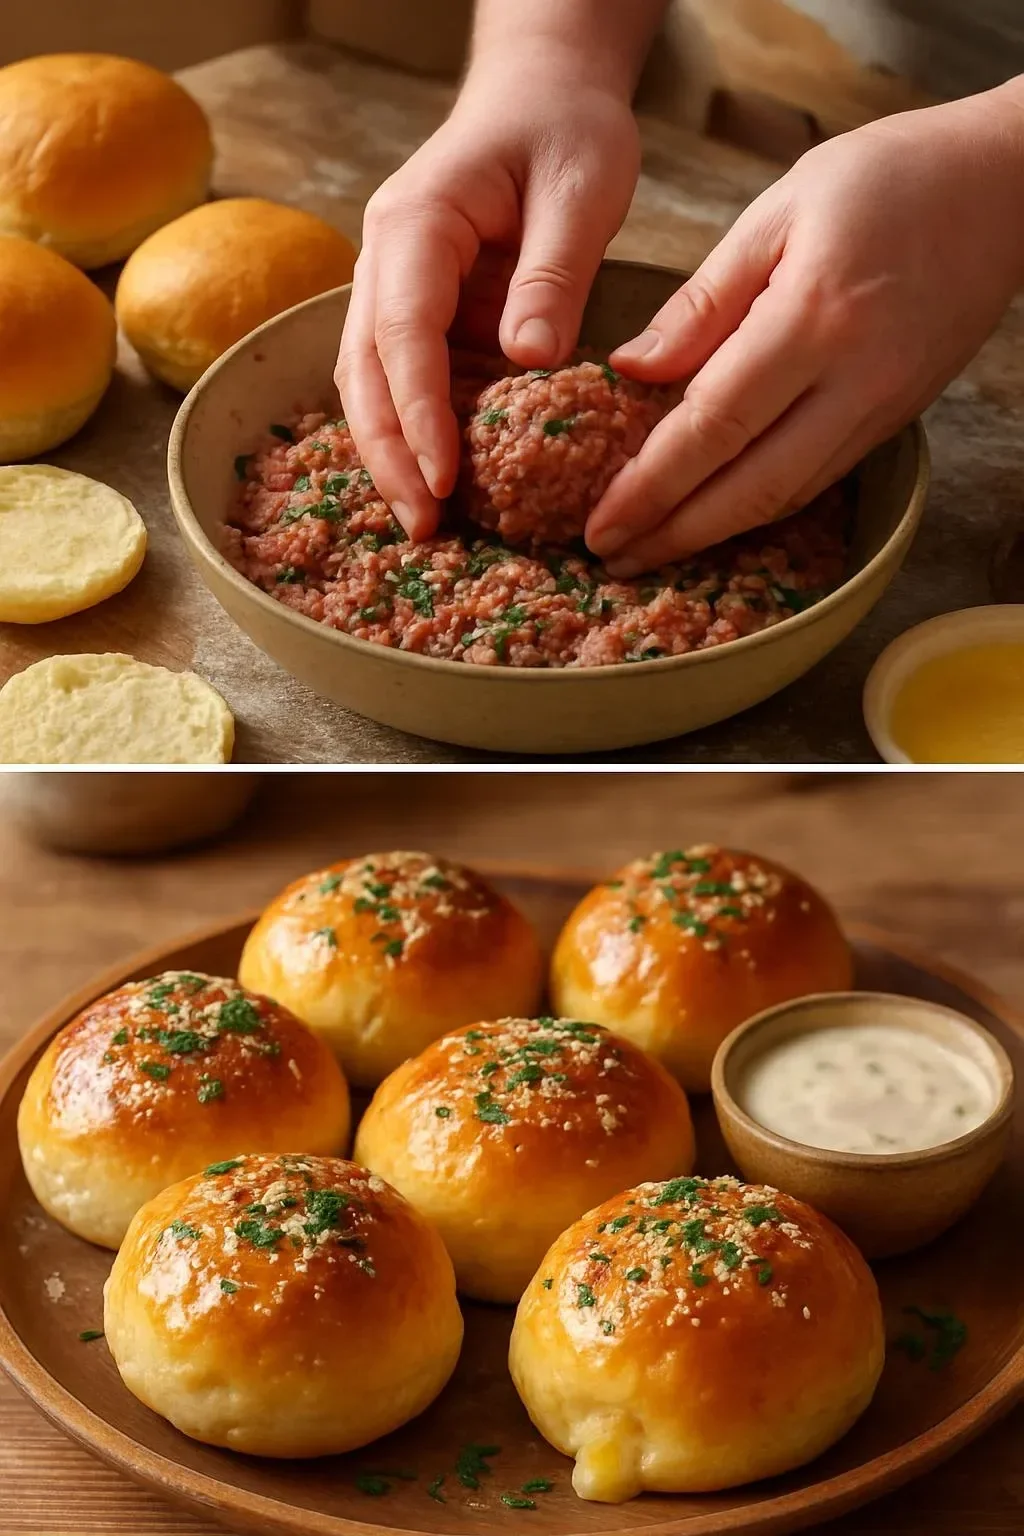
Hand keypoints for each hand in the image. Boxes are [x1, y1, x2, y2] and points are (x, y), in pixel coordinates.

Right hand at [336, 61, 639, 539]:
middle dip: (389, 454)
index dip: (418, 412)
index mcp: (415, 224)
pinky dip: (412, 432)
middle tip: (424, 527)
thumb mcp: (581, 190)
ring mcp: (392, 287)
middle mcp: (385, 259)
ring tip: (425, 522)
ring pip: (369, 383)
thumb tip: (528, 360)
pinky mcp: (419, 311)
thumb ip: (552, 275)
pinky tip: (437, 482)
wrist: (543, 93)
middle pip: (364, 371)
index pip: (402, 331)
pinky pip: (401, 380)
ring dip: (391, 454)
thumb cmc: (565, 130)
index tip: (443, 477)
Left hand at [586, 88, 1023, 574]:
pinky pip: (817, 482)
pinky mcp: (895, 422)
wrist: (1005, 188)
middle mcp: (852, 381)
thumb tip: (633, 369)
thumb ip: (703, 300)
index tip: (602, 524)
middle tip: (614, 559)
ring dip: (713, 536)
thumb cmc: (887, 178)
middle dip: (674, 534)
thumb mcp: (779, 210)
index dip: (652, 485)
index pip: (714, 426)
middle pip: (750, 487)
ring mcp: (880, 410)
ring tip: (651, 549)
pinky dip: (760, 509)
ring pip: (787, 498)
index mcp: (812, 318)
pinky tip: (716, 517)